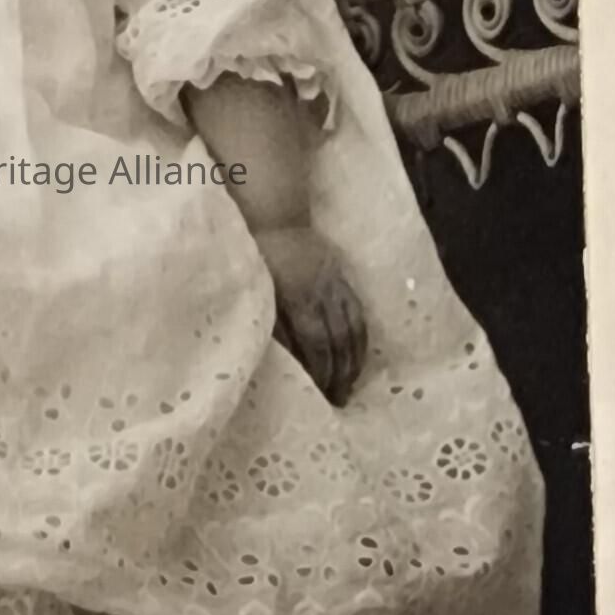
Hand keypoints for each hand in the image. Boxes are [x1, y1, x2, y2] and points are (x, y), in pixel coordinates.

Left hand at [256, 219, 366, 405]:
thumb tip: (284, 361)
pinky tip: (358, 354)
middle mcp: (322, 290)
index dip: (321, 370)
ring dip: (354, 358)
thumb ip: (270, 324)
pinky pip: (357, 311)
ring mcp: (335, 282)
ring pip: (352, 326)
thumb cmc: (254, 255)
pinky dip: (360, 336)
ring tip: (351, 384)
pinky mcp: (341, 276)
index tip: (321, 394)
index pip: (316, 341)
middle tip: (339, 399)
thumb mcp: (255, 289)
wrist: (272, 214)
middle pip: (338, 338)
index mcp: (298, 294)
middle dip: (340, 372)